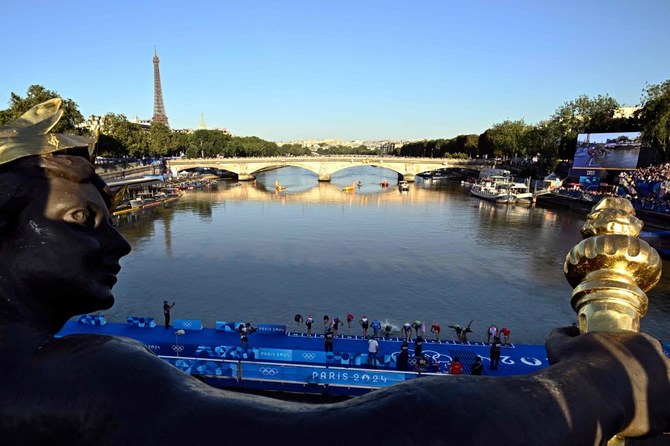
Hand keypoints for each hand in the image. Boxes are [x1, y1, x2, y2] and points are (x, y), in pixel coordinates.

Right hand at [546, 327, 669, 436]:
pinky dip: (652, 415)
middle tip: (621, 390)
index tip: (615, 372)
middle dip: (640, 378)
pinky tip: (633, 416)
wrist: (589, 395)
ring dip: (648, 396)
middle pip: (654, 369)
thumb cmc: (575, 367)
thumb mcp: (561, 343)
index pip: (641, 350)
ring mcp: (667, 383)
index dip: (627, 362)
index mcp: (641, 342)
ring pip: (660, 390)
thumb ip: (564, 333)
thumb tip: (568, 329)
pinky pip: (663, 413)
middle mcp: (660, 359)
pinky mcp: (669, 408)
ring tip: (628, 406)